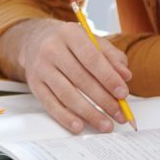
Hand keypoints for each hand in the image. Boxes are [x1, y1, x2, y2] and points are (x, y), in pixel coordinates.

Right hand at [8, 18, 131, 133]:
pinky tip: (79, 126)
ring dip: (89, 113)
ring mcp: (41, 67)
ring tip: (106, 124)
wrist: (35, 40)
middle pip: (80, 79)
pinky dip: (66, 118)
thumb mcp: (91, 40)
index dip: (108, 78)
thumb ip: (112, 56)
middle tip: (120, 114)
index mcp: (69, 34)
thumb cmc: (69, 43)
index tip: (123, 94)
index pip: (91, 58)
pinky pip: (50, 104)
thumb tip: (125, 76)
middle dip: (104, 100)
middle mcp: (52, 49)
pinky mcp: (34, 83)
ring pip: (66, 95)